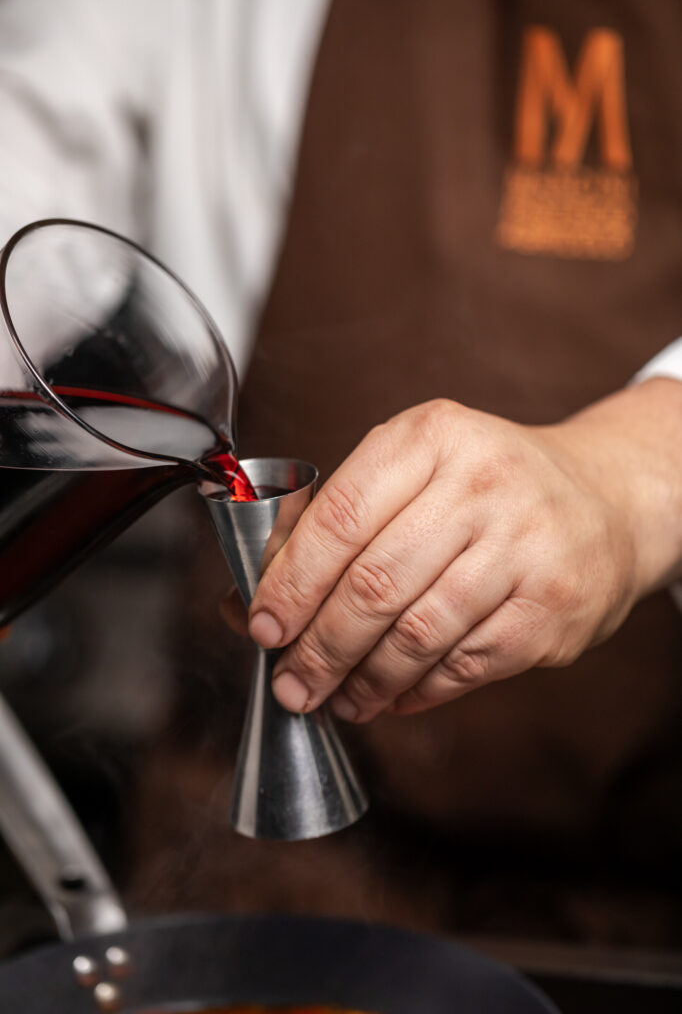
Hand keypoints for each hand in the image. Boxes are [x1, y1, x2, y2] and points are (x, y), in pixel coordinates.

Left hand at [248, 381, 681, 721]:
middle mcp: (482, 484)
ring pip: (417, 634)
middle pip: (375, 584)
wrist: (606, 500)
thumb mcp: (415, 469)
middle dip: (319, 647)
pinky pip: (464, 666)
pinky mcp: (552, 608)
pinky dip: (415, 692)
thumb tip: (247, 600)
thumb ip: (333, 524)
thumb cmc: (487, 486)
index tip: (263, 626)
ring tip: (335, 697)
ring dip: (363, 679)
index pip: (340, 516)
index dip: (292, 582)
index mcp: (432, 436)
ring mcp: (525, 547)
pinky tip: (388, 695)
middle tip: (292, 682)